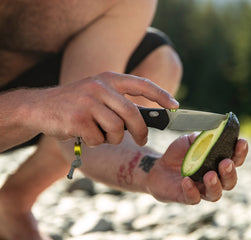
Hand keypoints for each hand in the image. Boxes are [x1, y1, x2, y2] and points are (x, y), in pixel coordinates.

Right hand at [25, 71, 178, 145]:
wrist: (39, 107)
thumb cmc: (75, 104)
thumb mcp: (99, 96)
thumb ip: (121, 103)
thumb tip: (149, 119)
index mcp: (108, 78)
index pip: (142, 84)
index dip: (161, 95)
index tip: (175, 106)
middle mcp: (100, 86)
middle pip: (133, 113)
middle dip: (141, 131)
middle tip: (142, 139)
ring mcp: (88, 101)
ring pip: (117, 129)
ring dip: (113, 138)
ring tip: (100, 134)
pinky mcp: (78, 118)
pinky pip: (99, 139)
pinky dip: (95, 142)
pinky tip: (84, 134)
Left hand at [146, 134, 247, 203]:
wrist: (158, 167)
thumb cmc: (179, 154)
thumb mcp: (189, 140)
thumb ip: (202, 137)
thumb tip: (212, 131)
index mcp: (218, 163)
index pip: (235, 159)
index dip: (240, 152)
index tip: (241, 142)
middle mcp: (214, 179)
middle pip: (230, 181)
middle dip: (230, 172)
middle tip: (225, 162)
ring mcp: (201, 190)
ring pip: (215, 194)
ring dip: (215, 185)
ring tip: (210, 175)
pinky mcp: (187, 197)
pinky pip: (193, 198)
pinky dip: (191, 190)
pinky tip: (187, 180)